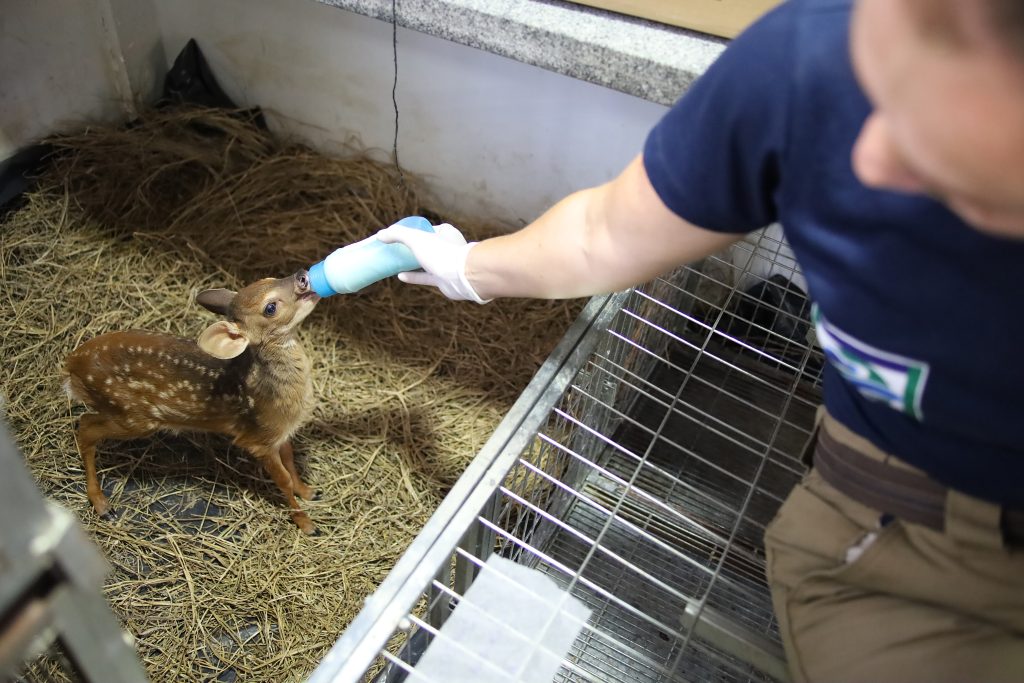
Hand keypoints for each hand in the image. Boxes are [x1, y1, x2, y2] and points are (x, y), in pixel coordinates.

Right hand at [376, 222, 490, 302]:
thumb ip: (398, 234)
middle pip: (426, 246)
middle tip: (396, 249)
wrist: (462, 278)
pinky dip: (413, 276)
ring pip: (426, 262)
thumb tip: (380, 235)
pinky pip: (426, 277)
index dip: (413, 231)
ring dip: (412, 263)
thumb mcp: (416, 239)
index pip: (427, 229)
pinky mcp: (443, 280)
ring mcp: (446, 264)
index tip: (398, 235)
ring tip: (396, 262)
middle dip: (412, 248)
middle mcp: (448, 247)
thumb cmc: (442, 253)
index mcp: (445, 233)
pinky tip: (400, 276)